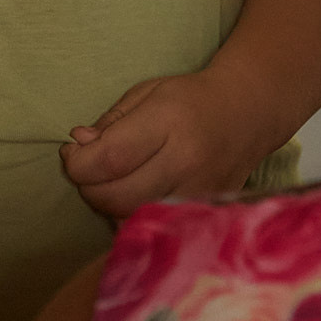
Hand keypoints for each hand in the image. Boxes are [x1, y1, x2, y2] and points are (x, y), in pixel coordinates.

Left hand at [61, 73, 260, 220]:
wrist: (248, 114)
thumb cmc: (190, 99)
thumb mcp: (146, 93)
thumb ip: (109, 122)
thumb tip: (79, 146)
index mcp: (169, 123)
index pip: (109, 159)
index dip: (77, 162)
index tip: (73, 151)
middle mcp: (186, 163)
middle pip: (115, 197)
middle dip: (88, 186)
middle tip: (89, 167)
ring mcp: (198, 194)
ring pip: (130, 218)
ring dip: (108, 204)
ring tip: (112, 179)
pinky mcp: (204, 213)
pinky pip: (153, 226)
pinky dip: (132, 215)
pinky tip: (133, 194)